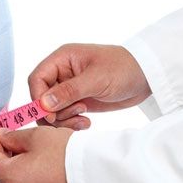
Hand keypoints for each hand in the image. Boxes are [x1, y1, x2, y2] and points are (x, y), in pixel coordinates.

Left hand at [0, 127, 73, 182]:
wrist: (98, 177)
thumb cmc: (66, 154)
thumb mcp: (37, 137)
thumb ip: (13, 136)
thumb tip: (2, 137)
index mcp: (9, 178)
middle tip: (7, 134)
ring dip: (12, 165)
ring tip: (24, 146)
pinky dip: (24, 176)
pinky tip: (36, 162)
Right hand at [29, 44, 150, 128]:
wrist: (146, 77)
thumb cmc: (124, 68)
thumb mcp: (96, 79)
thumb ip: (69, 91)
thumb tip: (43, 103)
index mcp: (62, 59)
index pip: (36, 79)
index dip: (38, 99)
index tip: (50, 115)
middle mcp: (62, 73)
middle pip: (41, 98)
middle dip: (53, 113)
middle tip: (75, 116)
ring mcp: (69, 89)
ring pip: (51, 111)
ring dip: (64, 121)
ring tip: (84, 120)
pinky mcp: (77, 101)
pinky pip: (64, 117)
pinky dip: (71, 124)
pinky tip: (86, 123)